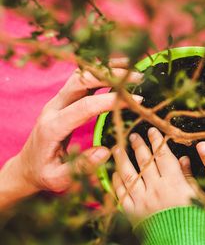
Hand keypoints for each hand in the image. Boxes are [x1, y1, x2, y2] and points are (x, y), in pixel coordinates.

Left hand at [1, 60, 141, 203]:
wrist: (27, 166)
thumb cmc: (44, 174)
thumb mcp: (59, 178)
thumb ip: (81, 166)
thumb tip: (106, 151)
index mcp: (53, 127)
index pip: (85, 106)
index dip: (111, 101)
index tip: (136, 101)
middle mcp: (53, 108)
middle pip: (80, 80)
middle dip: (110, 76)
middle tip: (138, 77)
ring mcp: (57, 101)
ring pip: (80, 74)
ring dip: (105, 69)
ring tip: (131, 66)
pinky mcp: (63, 101)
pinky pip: (81, 79)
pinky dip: (100, 72)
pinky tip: (117, 71)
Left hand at [112, 127, 197, 226]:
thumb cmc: (199, 227)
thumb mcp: (202, 199)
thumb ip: (189, 177)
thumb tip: (182, 158)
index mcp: (175, 184)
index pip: (163, 156)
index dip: (158, 142)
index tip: (153, 131)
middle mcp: (156, 189)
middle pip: (145, 161)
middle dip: (139, 145)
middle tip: (133, 134)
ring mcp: (142, 202)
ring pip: (128, 174)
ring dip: (122, 159)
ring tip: (117, 147)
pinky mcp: (132, 215)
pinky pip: (121, 194)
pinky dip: (117, 182)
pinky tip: (114, 173)